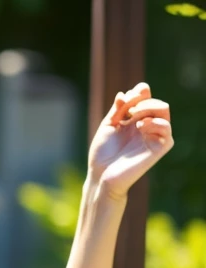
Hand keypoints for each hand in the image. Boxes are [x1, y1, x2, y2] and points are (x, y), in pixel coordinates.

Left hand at [88, 82, 173, 198]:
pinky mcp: (159, 148)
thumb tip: (124, 93)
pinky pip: (166, 129)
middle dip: (143, 101)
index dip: (139, 92)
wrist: (101, 175)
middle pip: (156, 102)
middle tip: (130, 110)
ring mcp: (153, 136)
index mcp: (134, 119)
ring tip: (135, 119)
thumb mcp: (108, 126)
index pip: (145, 97)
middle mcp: (146, 126)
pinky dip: (156, 122)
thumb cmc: (102, 154)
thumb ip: (117, 110)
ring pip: (164, 111)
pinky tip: (141, 127)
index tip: (125, 99)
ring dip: (150, 108)